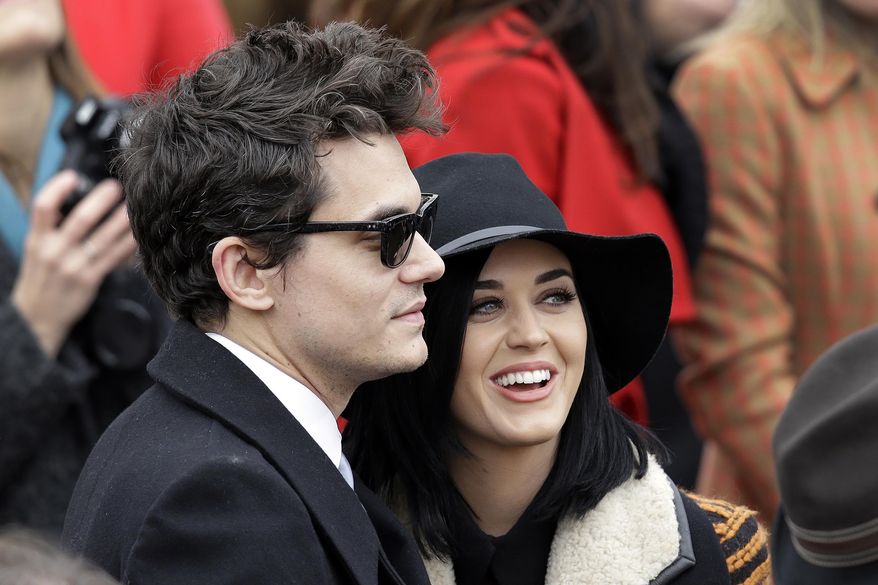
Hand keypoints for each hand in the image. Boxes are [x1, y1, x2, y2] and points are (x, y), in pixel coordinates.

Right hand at [11, 171, 136, 357]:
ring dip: (121, 221)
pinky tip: (140, 234)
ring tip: (135, 206)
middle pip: (79, 220)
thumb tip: (75, 201)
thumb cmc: (41, 277)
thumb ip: (52, 228)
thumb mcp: (37, 250)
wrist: (37, 316)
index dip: (56, 188)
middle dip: (100, 201)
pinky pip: (114, 258)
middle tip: (116, 186)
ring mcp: (73, 266)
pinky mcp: (90, 280)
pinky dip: (128, 245)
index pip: (42, 207)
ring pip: (102, 239)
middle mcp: (54, 251)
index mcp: (38, 239)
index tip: (72, 176)